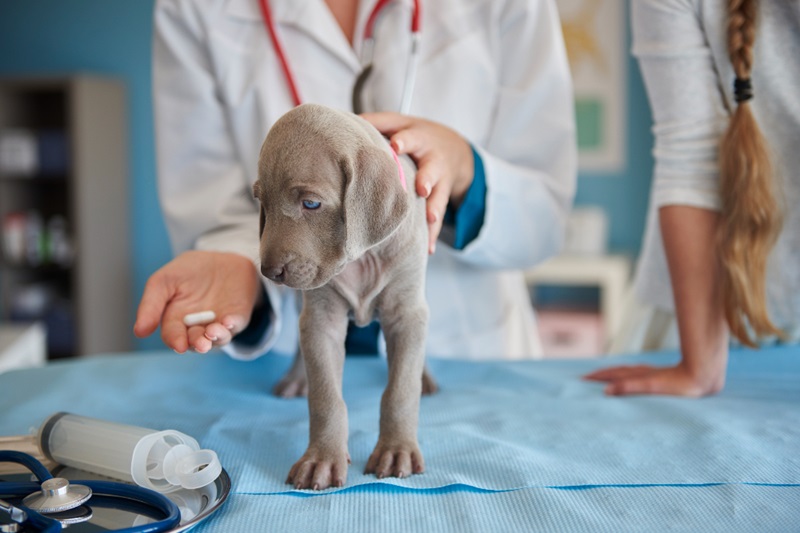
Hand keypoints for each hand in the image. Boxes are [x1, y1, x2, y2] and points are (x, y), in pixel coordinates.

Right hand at [134, 251, 261, 352]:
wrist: (220, 259)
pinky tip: (228, 321)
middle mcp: (196, 327)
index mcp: (175, 319)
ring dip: (215, 337)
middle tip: (200, 343)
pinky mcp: (236, 317)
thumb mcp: (165, 280)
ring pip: (216, 339)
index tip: (178, 344)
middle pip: (195, 341)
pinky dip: (232, 325)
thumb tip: (139, 332)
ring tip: (212, 331)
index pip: (173, 334)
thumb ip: (151, 303)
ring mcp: (217, 324)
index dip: (175, 340)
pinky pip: (235, 325)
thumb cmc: (189, 270)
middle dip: (197, 343)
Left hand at [361, 112, 473, 253]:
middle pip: (431, 169)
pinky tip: (428, 249)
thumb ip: (377, 123)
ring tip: (430, 220)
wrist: (456, 151)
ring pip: (438, 196)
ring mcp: (440, 182)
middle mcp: (432, 161)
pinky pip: (439, 219)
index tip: (395, 146)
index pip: (410, 138)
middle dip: (426, 178)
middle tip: (421, 188)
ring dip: (433, 209)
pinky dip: (432, 234)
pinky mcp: (442, 200)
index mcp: (419, 140)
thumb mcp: (400, 124)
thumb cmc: (417, 136)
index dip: (403, 142)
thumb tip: (346, 122)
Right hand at [583, 351, 726, 397]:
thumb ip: (629, 388)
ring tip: (604, 377)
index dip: (597, 377)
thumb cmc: (681, 383)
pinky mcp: (661, 377)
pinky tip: (634, 379)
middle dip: (601, 374)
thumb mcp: (651, 387)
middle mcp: (643, 372)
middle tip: (586, 377)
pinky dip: (628, 377)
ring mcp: (652, 373)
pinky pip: (638, 375)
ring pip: (627, 372)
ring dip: (613, 374)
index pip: (612, 375)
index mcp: (639, 375)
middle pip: (617, 372)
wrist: (704, 375)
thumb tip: (606, 390)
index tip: (582, 379)